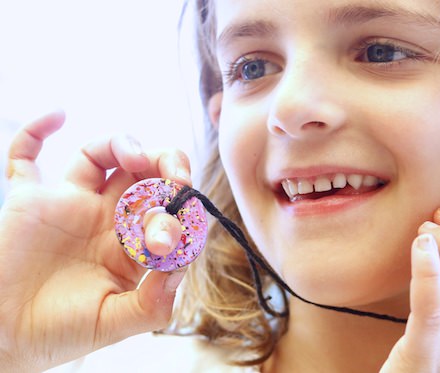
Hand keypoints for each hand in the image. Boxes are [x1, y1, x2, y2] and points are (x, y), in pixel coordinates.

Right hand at [0, 112, 191, 370]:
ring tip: (134, 156)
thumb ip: (152, 302)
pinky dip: (37, 131)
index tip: (168, 235)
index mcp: (133, 245)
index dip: (178, 215)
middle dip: (166, 166)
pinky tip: (57, 116)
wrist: (2, 337)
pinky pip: (27, 154)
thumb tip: (180, 268)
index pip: (168, 212)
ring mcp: (70, 204)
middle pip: (146, 173)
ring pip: (103, 155)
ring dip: (124, 144)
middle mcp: (107, 218)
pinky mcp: (30, 197)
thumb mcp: (113, 324)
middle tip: (174, 178)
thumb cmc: (58, 333)